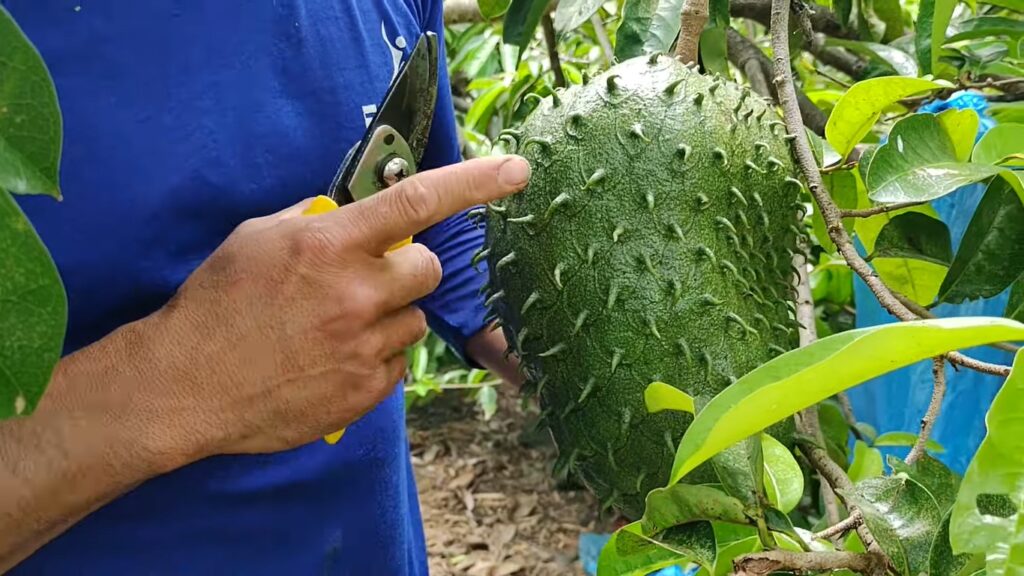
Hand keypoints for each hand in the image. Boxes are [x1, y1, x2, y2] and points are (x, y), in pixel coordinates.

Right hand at [134, 155, 529, 461]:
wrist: (185, 385)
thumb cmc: (217, 305)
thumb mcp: (258, 237)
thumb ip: (318, 219)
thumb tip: (357, 209)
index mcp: (329, 245)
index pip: (415, 201)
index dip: (474, 182)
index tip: (515, 171)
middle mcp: (356, 293)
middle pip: (429, 267)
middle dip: (407, 269)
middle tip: (365, 280)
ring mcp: (363, 346)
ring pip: (415, 319)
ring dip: (388, 317)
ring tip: (335, 328)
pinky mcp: (365, 391)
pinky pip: (397, 363)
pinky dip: (373, 358)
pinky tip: (330, 359)